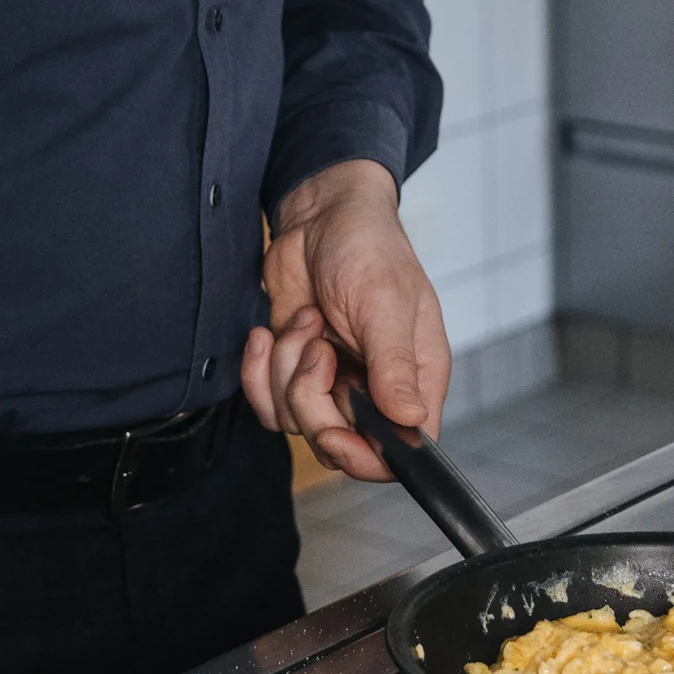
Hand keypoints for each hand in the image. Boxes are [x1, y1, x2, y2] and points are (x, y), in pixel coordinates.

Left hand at [241, 159, 450, 481]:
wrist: (319, 215)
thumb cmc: (367, 247)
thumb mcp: (384, 301)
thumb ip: (394, 363)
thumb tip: (411, 419)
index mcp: (414, 379)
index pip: (402, 450)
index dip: (366, 458)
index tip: (334, 434)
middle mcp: (375, 390)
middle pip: (339, 442)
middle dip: (312, 397)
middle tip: (316, 346)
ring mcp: (332, 382)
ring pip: (295, 421)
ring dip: (285, 370)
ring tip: (305, 320)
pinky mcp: (292, 369)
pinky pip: (266, 401)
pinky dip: (259, 370)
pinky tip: (268, 332)